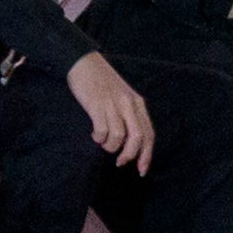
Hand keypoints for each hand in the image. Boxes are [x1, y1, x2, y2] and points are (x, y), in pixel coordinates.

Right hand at [65, 51, 155, 170]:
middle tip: (120, 163)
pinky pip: (102, 130)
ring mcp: (113, 104)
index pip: (149, 133)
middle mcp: (128, 104)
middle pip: (138, 137)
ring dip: (111, 146)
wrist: (84, 62)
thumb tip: (129, 143)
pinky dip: (99, 138)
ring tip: (102, 142)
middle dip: (131, 155)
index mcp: (137, 103)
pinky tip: (94, 135)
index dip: (147, 154)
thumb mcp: (122, 97)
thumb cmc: (102, 83)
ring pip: (119, 136)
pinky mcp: (97, 104)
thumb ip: (128, 115)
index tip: (142, 170)